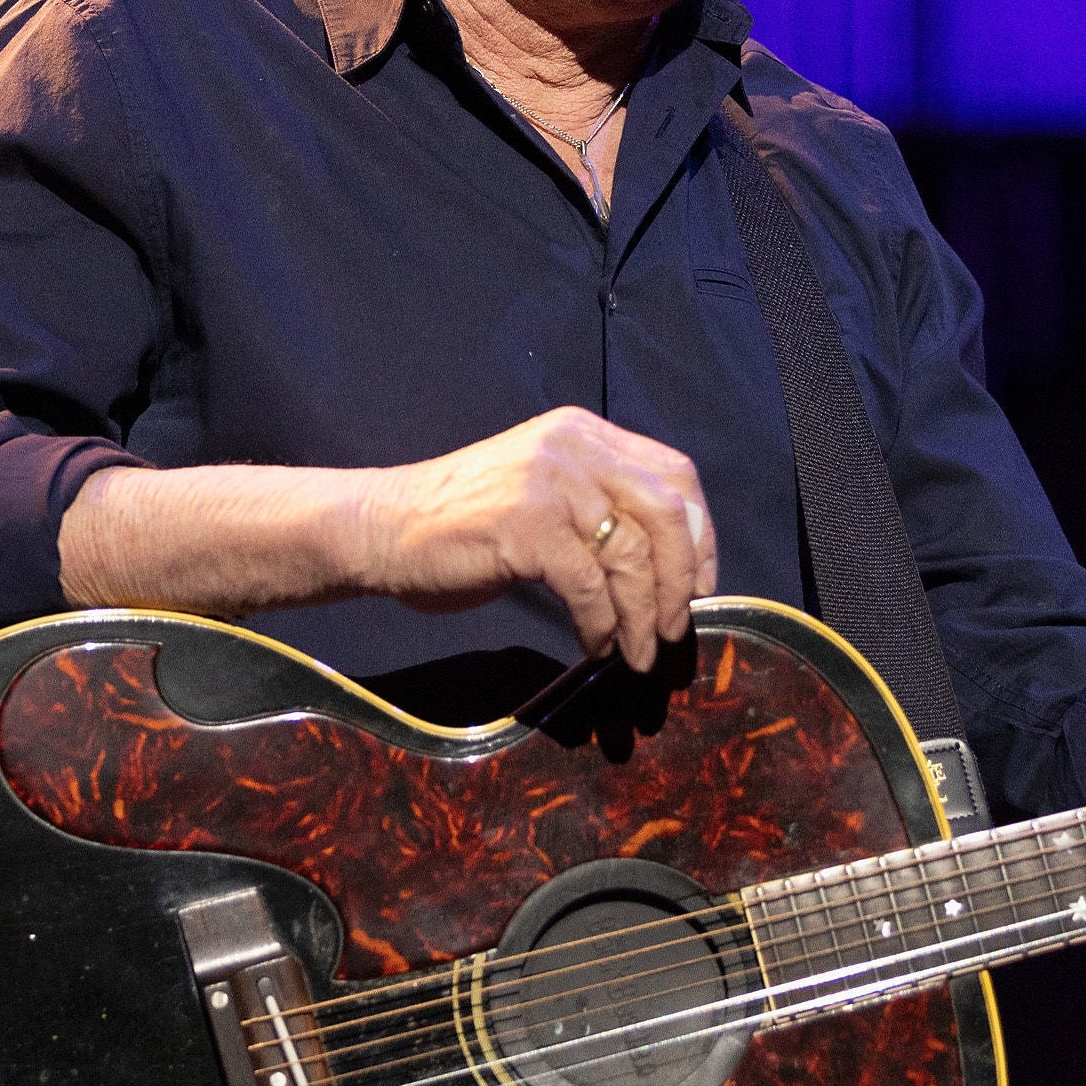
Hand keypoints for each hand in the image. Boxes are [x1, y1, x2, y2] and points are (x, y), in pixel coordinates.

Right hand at [355, 407, 717, 669]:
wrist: (381, 526)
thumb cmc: (462, 522)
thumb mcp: (544, 493)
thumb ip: (600, 507)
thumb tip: (668, 568)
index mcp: (585, 433)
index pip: (675, 473)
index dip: (702, 533)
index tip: (704, 584)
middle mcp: (575, 447)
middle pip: (667, 513)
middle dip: (683, 579)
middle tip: (679, 627)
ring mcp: (550, 483)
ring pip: (631, 556)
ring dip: (644, 615)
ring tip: (638, 652)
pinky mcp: (527, 526)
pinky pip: (589, 587)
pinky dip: (602, 625)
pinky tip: (596, 646)